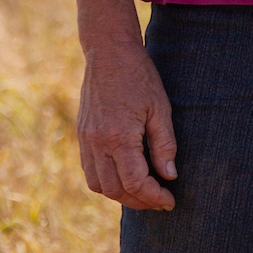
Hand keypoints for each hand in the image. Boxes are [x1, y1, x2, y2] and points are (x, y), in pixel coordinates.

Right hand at [77, 37, 177, 209]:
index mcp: (119, 136)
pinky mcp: (82, 134)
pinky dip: (106, 182)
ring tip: (143, 192)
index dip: (154, 197)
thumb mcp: (160, 108)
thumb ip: (164, 145)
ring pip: (98, 185)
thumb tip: (169, 176)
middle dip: (140, 201)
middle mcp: (97, 142)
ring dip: (121, 195)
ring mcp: (86, 139)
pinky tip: (124, 177)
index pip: (135, 183)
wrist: (108, 51)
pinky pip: (89, 171)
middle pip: (116, 190)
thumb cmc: (139, 76)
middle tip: (160, 200)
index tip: (170, 200)